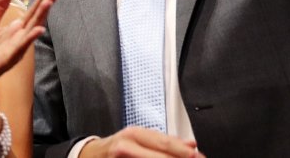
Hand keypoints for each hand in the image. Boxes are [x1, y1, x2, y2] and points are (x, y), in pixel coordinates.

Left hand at [0, 0, 58, 96]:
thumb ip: (0, 6)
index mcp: (15, 30)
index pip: (31, 13)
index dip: (41, 0)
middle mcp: (19, 39)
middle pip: (35, 19)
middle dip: (45, 6)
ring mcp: (15, 49)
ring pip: (30, 32)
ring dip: (40, 18)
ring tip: (48, 4)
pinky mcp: (7, 60)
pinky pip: (20, 48)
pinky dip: (29, 39)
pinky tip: (38, 31)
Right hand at [81, 127, 203, 157]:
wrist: (91, 155)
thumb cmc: (117, 148)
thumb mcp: (139, 139)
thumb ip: (164, 141)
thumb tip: (191, 144)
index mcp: (135, 134)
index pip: (164, 143)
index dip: (183, 151)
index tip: (199, 156)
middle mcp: (127, 145)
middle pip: (159, 154)